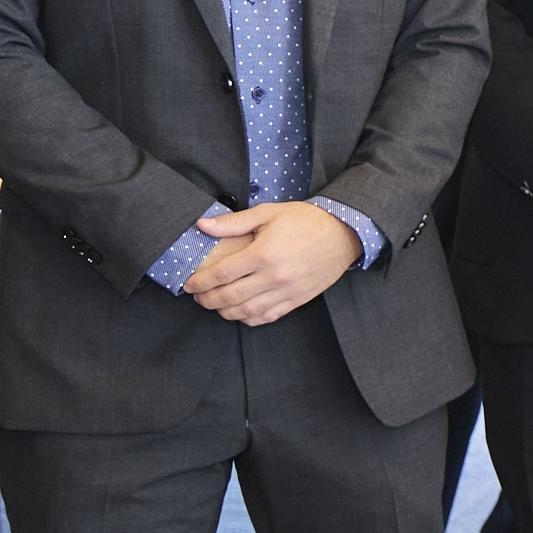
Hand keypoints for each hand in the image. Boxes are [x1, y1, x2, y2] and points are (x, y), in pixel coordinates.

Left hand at [179, 200, 362, 326]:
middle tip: (198, 297)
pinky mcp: (298, 299)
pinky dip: (249, 319)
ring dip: (225, 311)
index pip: (221, 274)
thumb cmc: (306, 221)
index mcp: (264, 254)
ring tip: (215, 305)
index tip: (189, 284)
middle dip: (207, 299)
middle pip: (229, 297)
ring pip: (247, 311)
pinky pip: (268, 316)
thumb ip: (233, 223)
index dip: (200, 282)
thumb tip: (203, 226)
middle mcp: (274, 276)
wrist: (344, 233)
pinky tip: (240, 313)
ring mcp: (287, 291)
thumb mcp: (268, 213)